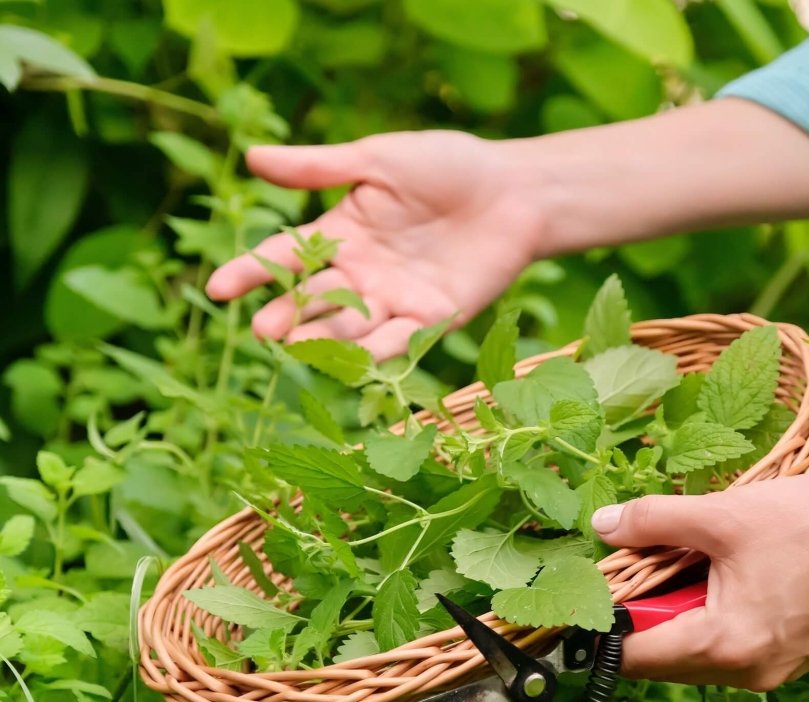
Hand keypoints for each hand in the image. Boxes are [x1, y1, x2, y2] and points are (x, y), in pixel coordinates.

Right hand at [206, 131, 541, 359]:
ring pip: (351, 325)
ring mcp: (396, 300)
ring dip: (324, 337)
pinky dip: (378, 350)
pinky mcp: (433, 319)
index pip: (287, 255)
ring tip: (295, 344)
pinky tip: (354, 359)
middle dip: (288, 313)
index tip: (218, 288)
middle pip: (315, 298)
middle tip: (262, 329)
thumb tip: (252, 158)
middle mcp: (362, 273)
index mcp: (342, 233)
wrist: (514, 189)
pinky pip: (400, 339)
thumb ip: (319, 168)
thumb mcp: (377, 160)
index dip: (252, 271)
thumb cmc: (446, 165)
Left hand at [591, 475, 808, 690]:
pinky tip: (718, 570)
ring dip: (676, 609)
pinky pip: (727, 643)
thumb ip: (653, 521)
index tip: (590, 590)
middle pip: (662, 656)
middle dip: (641, 610)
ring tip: (683, 557)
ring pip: (694, 649)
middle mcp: (744, 675)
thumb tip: (601, 528)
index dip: (603, 626)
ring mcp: (770, 670)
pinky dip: (709, 612)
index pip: (634, 657)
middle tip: (639, 559)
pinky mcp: (789, 655)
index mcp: (723, 648)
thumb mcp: (722, 514)